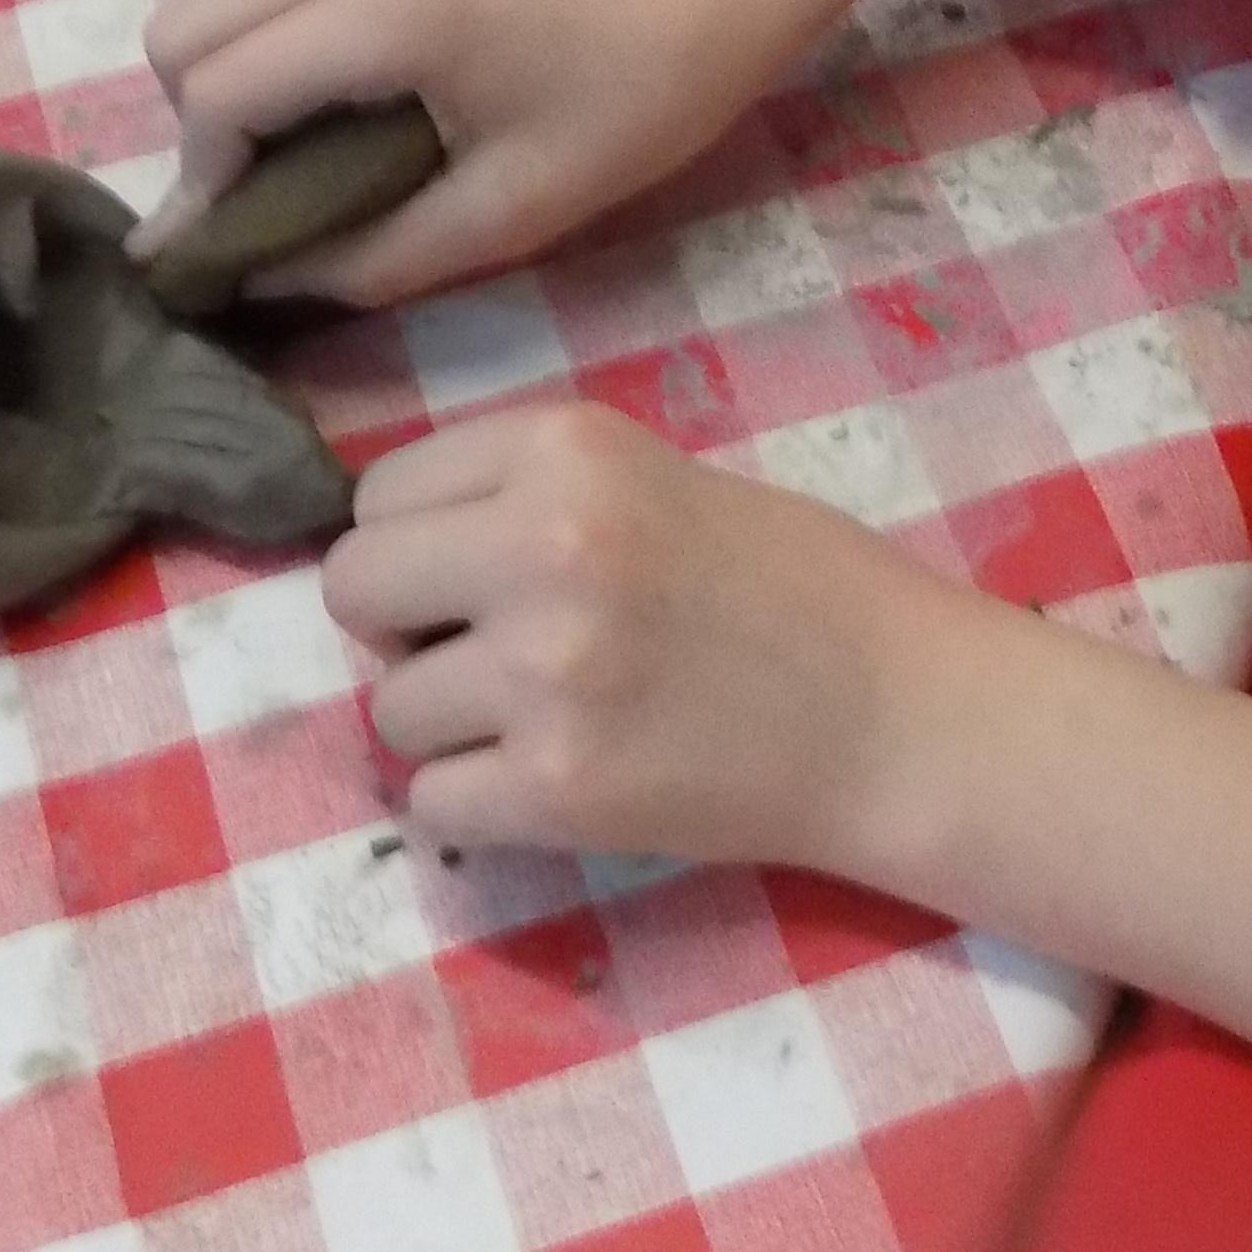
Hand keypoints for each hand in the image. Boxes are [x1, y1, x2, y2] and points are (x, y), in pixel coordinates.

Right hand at [139, 0, 830, 305]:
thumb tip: (255, 284)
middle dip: (197, 129)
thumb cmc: (632, 104)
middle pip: (179, 28)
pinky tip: (337, 109)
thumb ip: (367, 255)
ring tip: (301, 162)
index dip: (204, 185)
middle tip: (268, 203)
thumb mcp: (507, 211)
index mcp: (381, 10)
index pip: (216, 92)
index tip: (235, 256)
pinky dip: (263, 45)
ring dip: (225, 83)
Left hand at [324, 399, 992, 861]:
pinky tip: (556, 779)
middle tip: (492, 650)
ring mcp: (544, 676)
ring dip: (450, 724)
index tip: (483, 574)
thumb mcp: (652, 477)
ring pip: (388, 709)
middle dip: (406, 627)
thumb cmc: (790, 585)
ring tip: (552, 717)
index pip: (379, 495)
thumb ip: (523, 496)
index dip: (422, 542)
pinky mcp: (558, 792)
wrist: (899, 714)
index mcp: (567, 450)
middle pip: (353, 589)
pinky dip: (477, 802)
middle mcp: (542, 548)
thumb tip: (386, 553)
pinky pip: (429, 801)